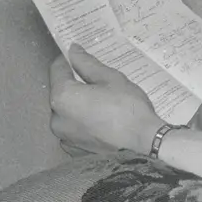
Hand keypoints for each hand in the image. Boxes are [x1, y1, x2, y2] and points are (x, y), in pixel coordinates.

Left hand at [48, 45, 162, 156]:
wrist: (144, 145)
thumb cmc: (128, 108)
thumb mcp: (110, 78)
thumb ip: (87, 63)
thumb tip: (73, 50)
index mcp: (62, 97)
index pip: (57, 71)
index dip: (68, 60)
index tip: (79, 57)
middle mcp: (57, 119)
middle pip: (61, 95)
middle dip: (75, 86)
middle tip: (97, 83)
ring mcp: (65, 138)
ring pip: (68, 115)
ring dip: (78, 107)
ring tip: (101, 105)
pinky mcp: (75, 152)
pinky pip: (75, 131)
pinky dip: (83, 125)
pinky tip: (101, 123)